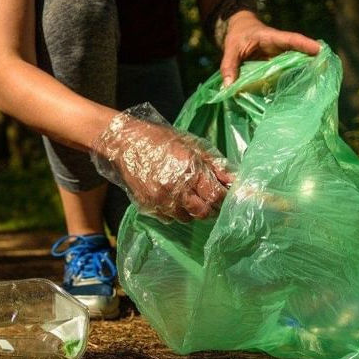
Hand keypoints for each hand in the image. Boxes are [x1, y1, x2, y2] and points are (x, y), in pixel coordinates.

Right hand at [91, 103, 233, 222]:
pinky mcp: (148, 207)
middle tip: (207, 196)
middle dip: (210, 207)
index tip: (223, 193)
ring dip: (192, 210)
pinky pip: (170, 218)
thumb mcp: (192, 146)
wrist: (125, 144)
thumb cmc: (160, 140)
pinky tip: (172, 196)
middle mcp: (175, 190)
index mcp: (189, 171)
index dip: (223, 198)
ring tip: (187, 194)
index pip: (216, 197)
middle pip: (203, 213)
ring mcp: (160, 201)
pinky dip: (175, 211)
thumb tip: (234, 181)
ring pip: (187, 218)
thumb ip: (215, 165)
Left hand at [220, 11, 320, 86]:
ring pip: (297, 62)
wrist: (240, 31)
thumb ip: (229, 66)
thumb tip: (228, 87)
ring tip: (319, 82)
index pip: (290, 39)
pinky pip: (289, 71)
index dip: (304, 44)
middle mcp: (281, 47)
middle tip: (327, 69)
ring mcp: (281, 56)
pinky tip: (300, 91)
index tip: (319, 49)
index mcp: (271, 38)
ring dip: (307, 70)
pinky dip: (294, 78)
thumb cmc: (237, 36)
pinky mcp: (279, 64)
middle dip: (314, 59)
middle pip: (300, 52)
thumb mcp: (230, 49)